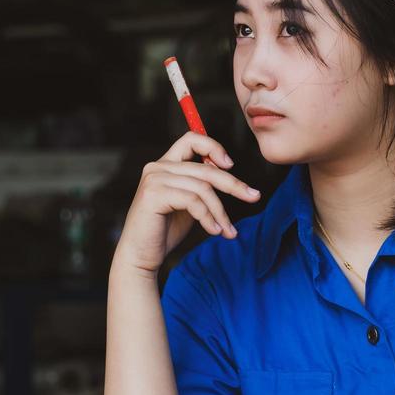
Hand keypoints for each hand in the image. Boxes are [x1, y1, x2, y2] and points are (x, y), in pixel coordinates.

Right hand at [110, 131, 260, 276]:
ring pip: (202, 188)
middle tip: (254, 197)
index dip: (214, 147)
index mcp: (165, 164)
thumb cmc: (165, 231)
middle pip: (206, 168)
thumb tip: (226, 171)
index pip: (192, 139)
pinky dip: (208, 217)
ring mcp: (154, 179)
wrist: (140, 256)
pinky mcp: (153, 195)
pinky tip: (214, 231)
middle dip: (233, 184)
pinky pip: (192, 201)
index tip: (231, 165)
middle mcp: (157, 167)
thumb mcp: (189, 203)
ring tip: (228, 230)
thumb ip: (201, 185)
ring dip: (220, 211)